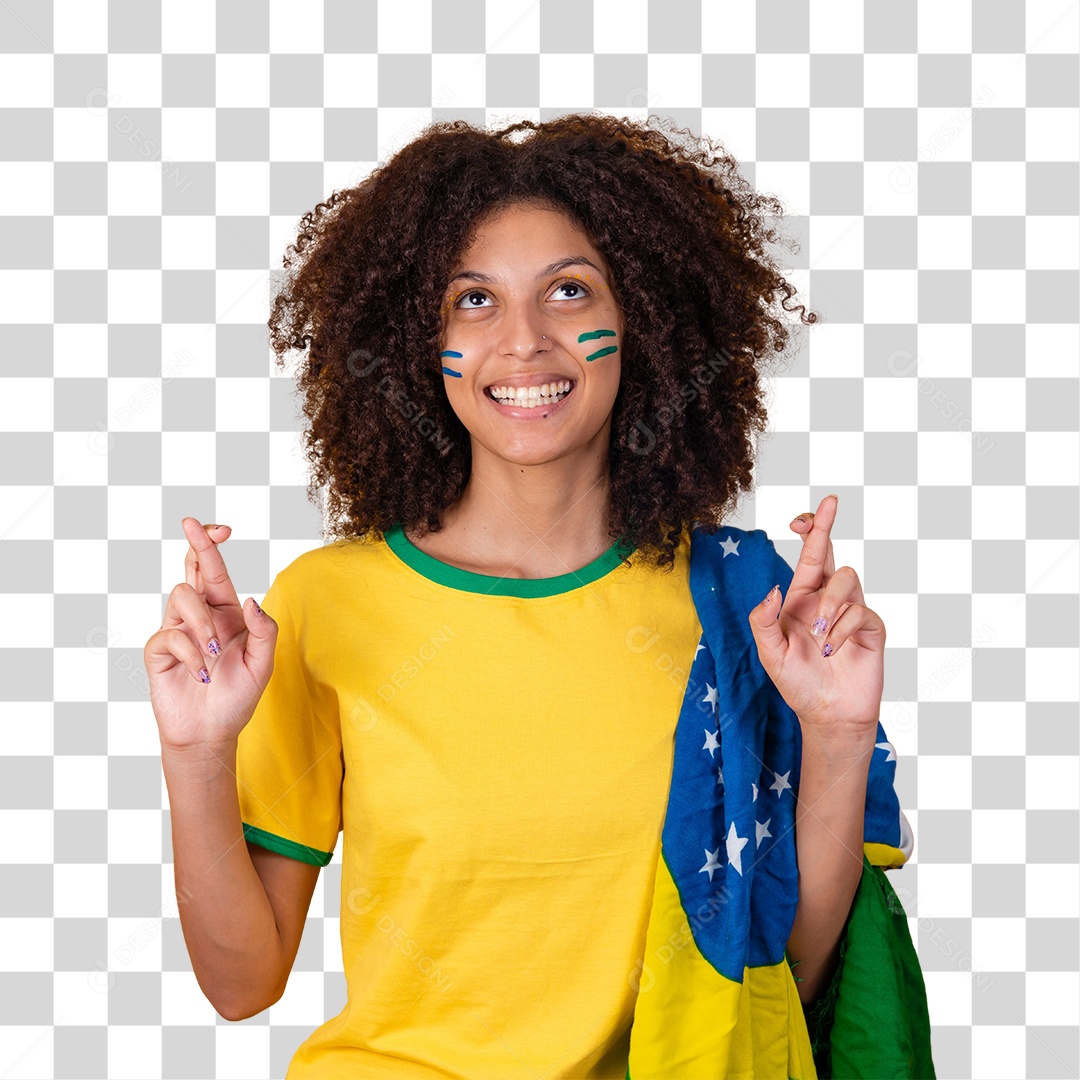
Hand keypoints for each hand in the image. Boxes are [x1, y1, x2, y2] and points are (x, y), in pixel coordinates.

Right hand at [143, 519, 277, 751]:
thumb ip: (264, 631)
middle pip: (193, 569)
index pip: (216, 571)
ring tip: (214, 654)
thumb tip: (250, 600)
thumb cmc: (237, 696)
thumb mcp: (262, 664)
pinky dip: (191, 653)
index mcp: (226, 612)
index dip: (213, 545)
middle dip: (195, 545)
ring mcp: (177, 630)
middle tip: (192, 524)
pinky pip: (171, 634)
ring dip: (203, 622)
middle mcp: (200, 615)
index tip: (221, 528)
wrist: (211, 733)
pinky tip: (200, 672)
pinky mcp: (159, 650)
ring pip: (183, 596)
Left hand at [747, 495, 884, 741]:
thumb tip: (774, 588)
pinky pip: (860, 612)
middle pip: (830, 554)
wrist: (828, 715)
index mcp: (800, 599)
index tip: (802, 515)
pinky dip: (842, 630)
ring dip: (829, 603)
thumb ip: (763, 620)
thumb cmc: (797, 683)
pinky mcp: (870, 628)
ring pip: (846, 579)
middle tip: (829, 501)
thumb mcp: (770, 653)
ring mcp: (851, 612)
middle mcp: (826, 600)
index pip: (807, 558)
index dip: (809, 532)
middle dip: (826, 526)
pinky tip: (833, 650)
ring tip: (819, 635)